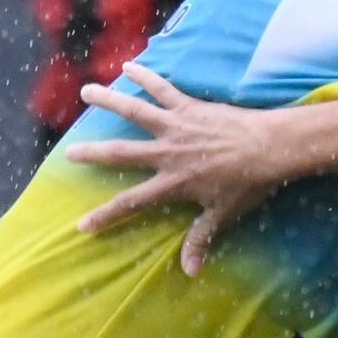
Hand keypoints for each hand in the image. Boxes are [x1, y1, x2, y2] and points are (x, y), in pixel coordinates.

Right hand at [63, 65, 314, 274]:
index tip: (82, 225)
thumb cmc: (248, 184)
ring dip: (109, 101)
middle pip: (121, 153)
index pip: (131, 203)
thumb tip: (190, 272)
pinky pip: (162, 88)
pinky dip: (145, 76)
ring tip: (86, 92)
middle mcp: (167, 153)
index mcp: (172, 183)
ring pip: (135, 111)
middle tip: (69, 152)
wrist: (269, 149)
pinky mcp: (189, 107)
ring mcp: (176, 127)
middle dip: (92, 154)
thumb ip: (201, 239)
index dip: (105, 215)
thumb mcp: (223, 215)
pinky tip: (128, 65)